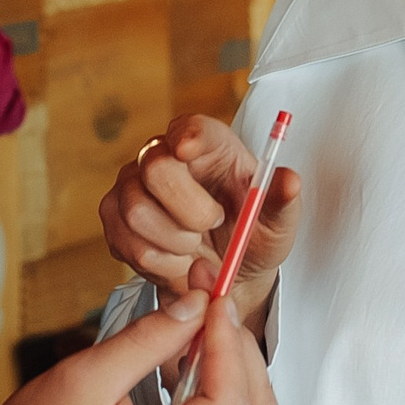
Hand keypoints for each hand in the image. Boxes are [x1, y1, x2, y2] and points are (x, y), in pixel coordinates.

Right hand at [0, 288, 275, 404]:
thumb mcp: (83, 378)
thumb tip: (196, 305)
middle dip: (240, 351)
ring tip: (195, 327)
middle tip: (210, 304)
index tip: (214, 300)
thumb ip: (147, 341)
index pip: (229, 404)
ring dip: (232, 368)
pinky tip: (184, 359)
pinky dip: (217, 387)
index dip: (230, 344)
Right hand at [99, 114, 301, 319]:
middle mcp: (163, 155)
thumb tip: (290, 180)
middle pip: (155, 167)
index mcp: (210, 145)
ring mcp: (132, 185)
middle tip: (212, 225)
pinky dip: (158, 262)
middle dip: (188, 210)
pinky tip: (176, 260)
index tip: (190, 152)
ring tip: (195, 247)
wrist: (227, 276)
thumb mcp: (278, 223)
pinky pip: (126, 243)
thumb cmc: (253, 237)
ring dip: (174, 243)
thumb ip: (282, 200)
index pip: (192, 127)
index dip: (189, 137)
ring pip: (137, 212)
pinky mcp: (114, 218)